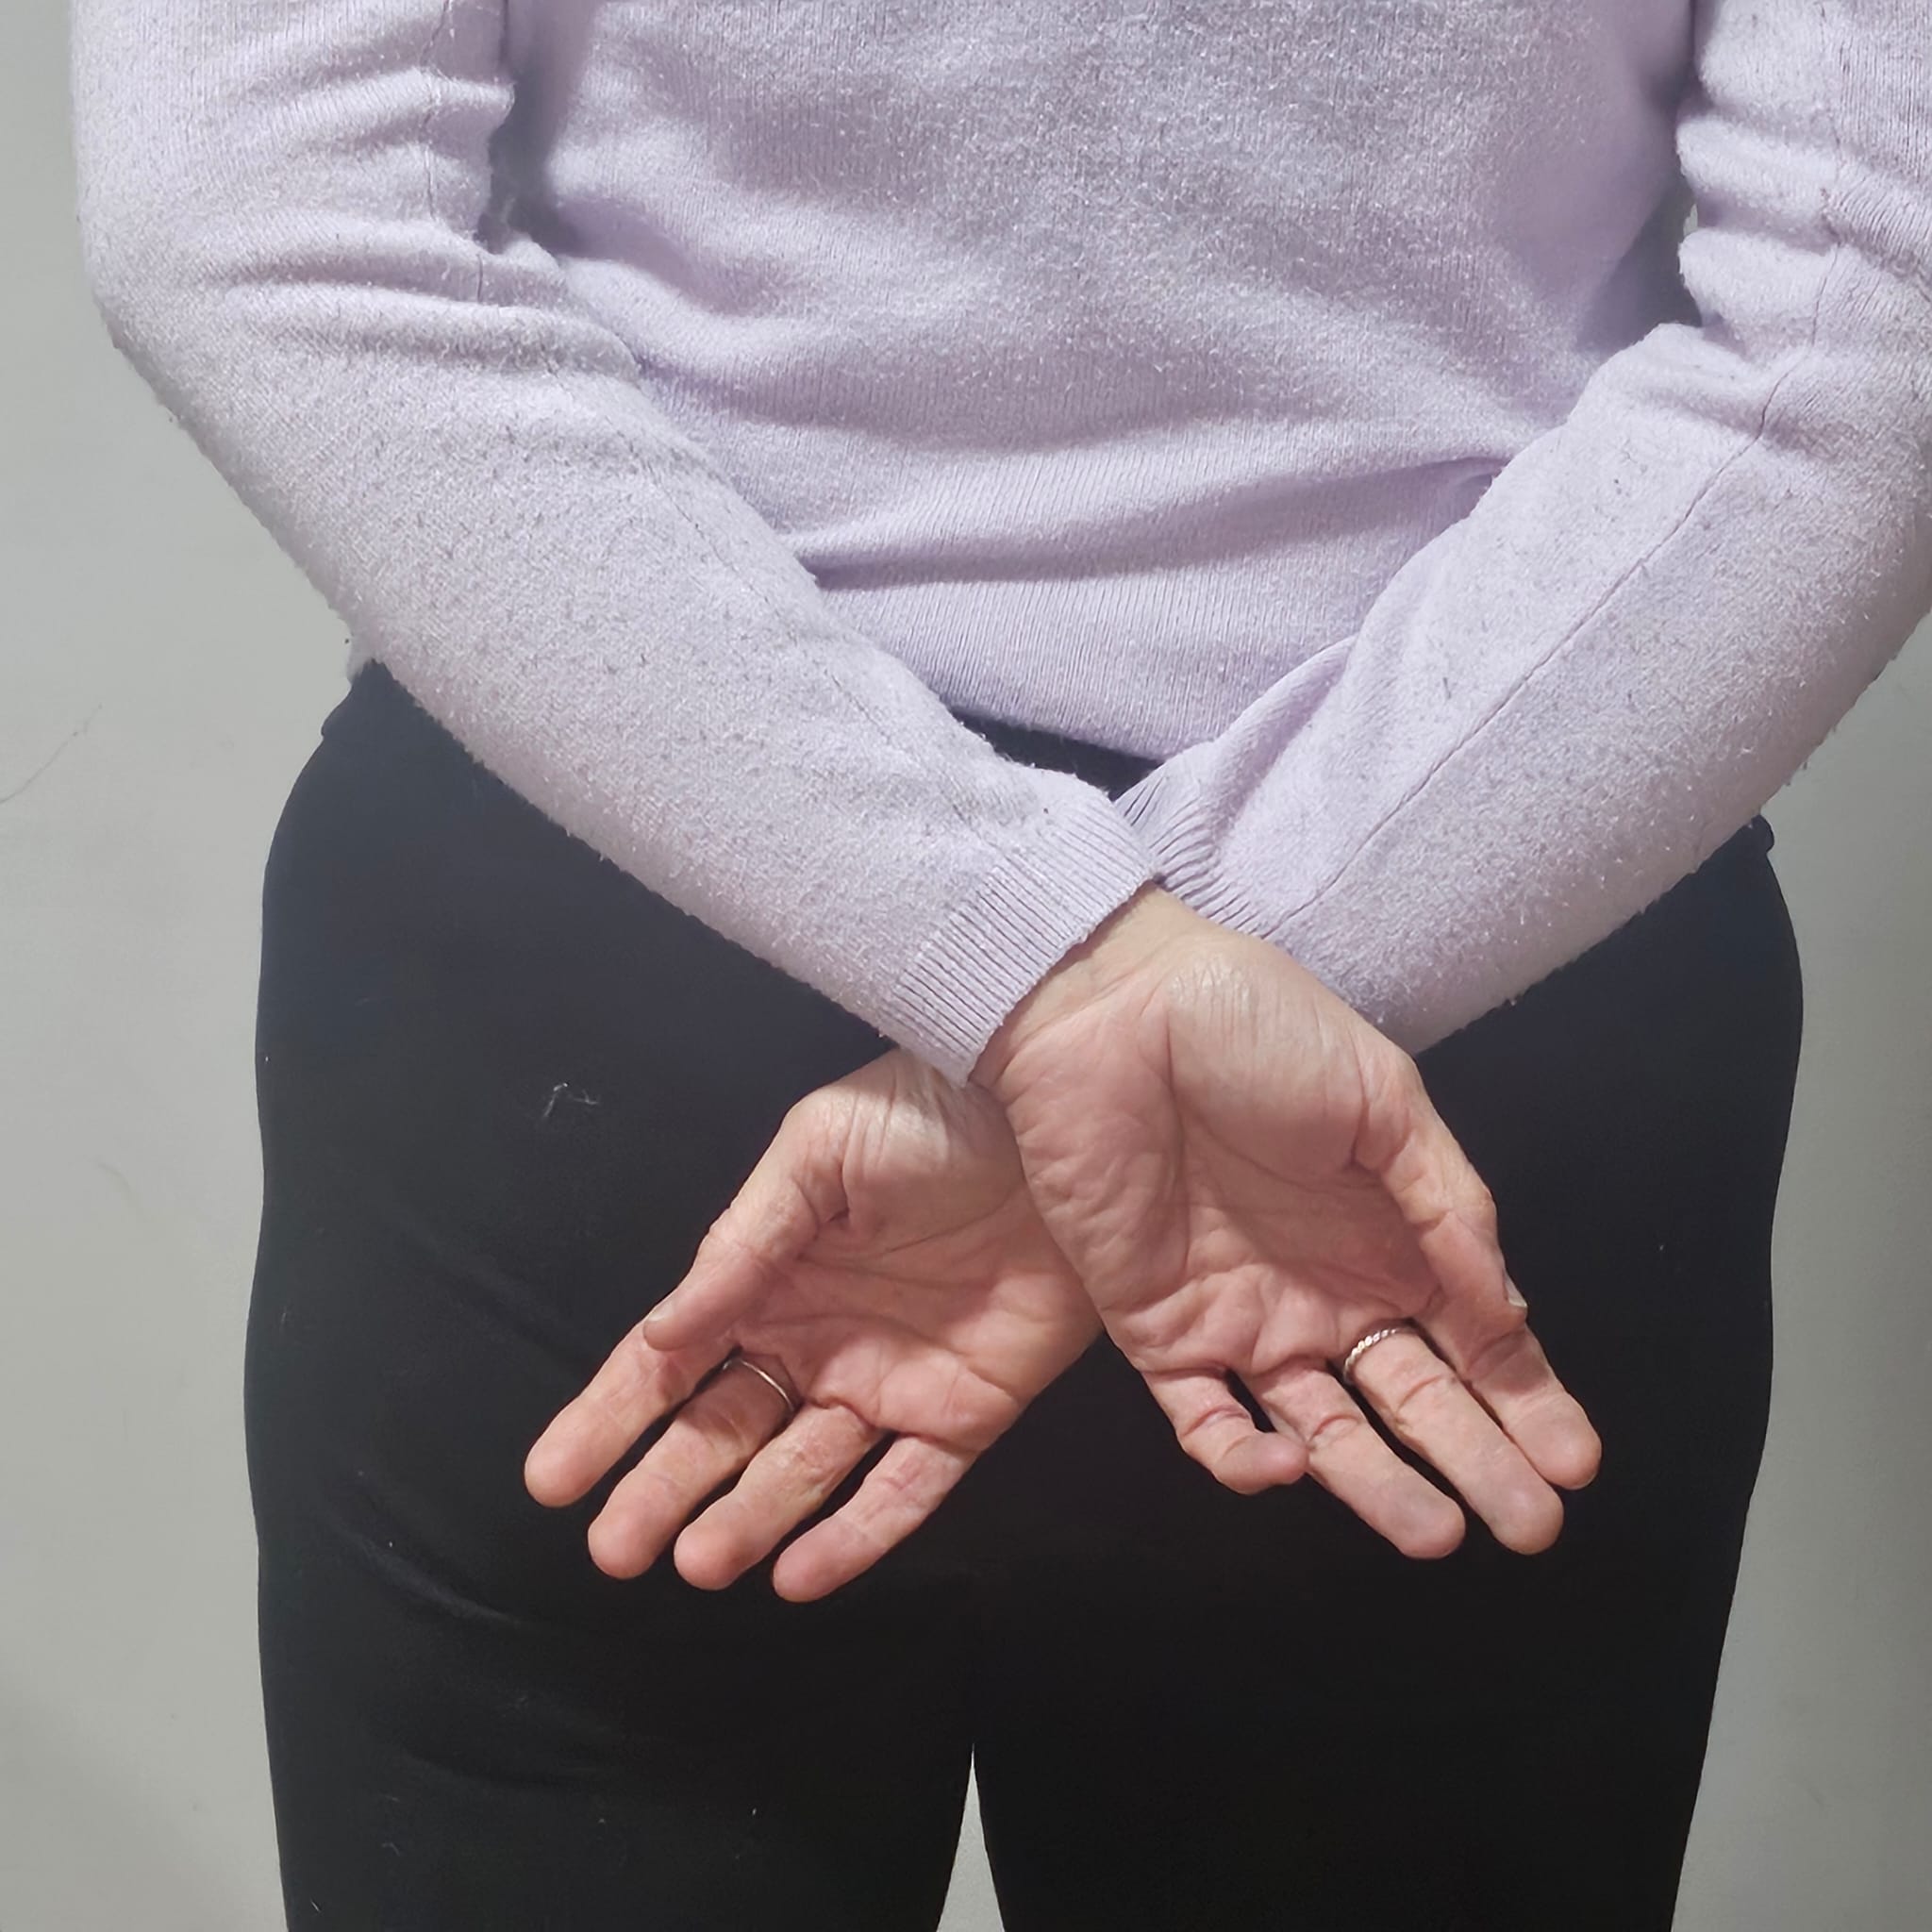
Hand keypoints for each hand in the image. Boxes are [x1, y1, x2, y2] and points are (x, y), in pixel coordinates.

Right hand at [523, 1049, 1098, 1601]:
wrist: (1058, 1113)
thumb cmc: (930, 1115)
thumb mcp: (817, 1155)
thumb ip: (741, 1248)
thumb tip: (659, 1335)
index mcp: (769, 1278)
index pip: (671, 1362)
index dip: (609, 1419)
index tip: (551, 1481)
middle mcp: (817, 1341)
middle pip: (724, 1433)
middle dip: (664, 1491)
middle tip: (613, 1551)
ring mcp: (888, 1382)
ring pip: (801, 1474)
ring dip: (747, 1521)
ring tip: (697, 1564)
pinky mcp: (965, 1412)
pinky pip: (904, 1490)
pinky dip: (855, 1537)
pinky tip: (798, 1575)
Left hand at [972, 884, 1601, 1557]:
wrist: (1116, 1009)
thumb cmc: (1256, 1028)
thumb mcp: (1383, 1098)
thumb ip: (1448, 1206)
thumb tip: (1510, 1314)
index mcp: (1389, 1236)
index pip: (1472, 1342)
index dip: (1525, 1401)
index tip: (1576, 1463)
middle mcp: (1327, 1292)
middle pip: (1411, 1403)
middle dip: (1476, 1463)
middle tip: (1533, 1528)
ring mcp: (1245, 1319)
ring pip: (1323, 1432)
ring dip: (1381, 1487)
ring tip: (1440, 1534)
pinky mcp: (1160, 1331)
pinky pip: (1205, 1420)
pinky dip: (1246, 1457)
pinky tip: (1294, 1467)